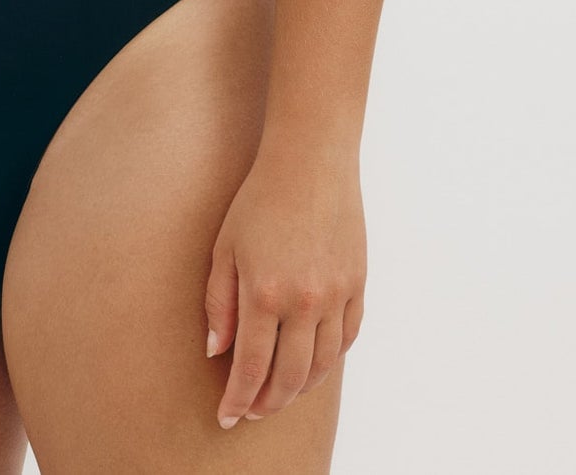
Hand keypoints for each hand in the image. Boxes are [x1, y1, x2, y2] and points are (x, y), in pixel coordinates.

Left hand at [203, 146, 366, 429]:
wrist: (311, 159)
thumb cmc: (260, 198)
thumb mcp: (225, 246)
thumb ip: (218, 303)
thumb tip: (217, 352)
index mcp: (264, 292)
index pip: (250, 367)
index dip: (238, 399)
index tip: (227, 417)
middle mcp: (305, 301)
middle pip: (289, 377)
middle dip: (267, 402)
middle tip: (252, 411)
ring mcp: (337, 294)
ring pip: (321, 365)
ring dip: (299, 388)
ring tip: (280, 393)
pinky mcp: (358, 283)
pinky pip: (347, 338)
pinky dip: (329, 359)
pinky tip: (312, 363)